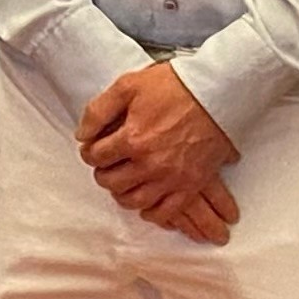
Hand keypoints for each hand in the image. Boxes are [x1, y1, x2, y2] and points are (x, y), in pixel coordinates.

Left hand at [77, 64, 240, 243]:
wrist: (216, 92)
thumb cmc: (174, 86)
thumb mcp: (128, 86)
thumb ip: (99, 110)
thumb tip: (82, 134)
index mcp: (132, 138)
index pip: (97, 156)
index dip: (90, 152)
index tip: (93, 149)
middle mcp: (150, 163)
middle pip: (112, 182)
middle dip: (103, 173)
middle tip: (106, 166)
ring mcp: (172, 177)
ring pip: (135, 201)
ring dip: (123, 194)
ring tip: (123, 183)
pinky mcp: (192, 183)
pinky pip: (167, 211)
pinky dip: (153, 212)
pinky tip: (146, 205)